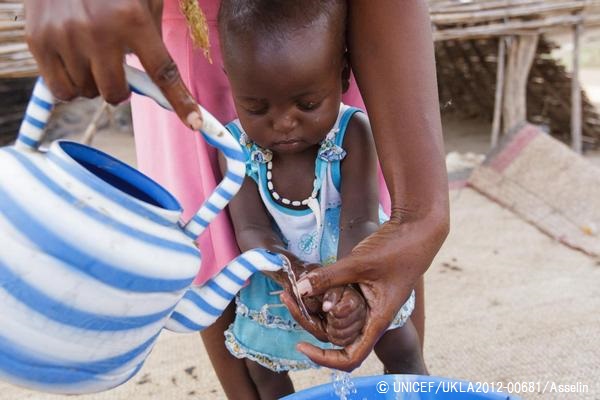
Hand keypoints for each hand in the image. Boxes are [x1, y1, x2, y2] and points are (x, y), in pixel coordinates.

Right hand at [24, 0, 201, 128]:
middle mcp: (99, 31)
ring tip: (89, 56)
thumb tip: (157, 79)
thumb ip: (152, 35)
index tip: (194, 122)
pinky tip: (72, 63)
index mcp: (133, 20)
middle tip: (115, 69)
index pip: (163, 72)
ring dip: (92, 82)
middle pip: (115, 93)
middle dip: (119, 89)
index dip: (180, 101)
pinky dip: (68, 85)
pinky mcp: (39, 41)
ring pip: (86, 92)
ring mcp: (66, 37)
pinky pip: (60, 90)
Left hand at [284, 217, 447, 370]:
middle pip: (338, 336)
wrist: (416, 229)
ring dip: (316, 307)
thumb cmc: (397, 249)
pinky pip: (342, 300)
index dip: (324, 359)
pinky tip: (311, 280)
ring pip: (338, 317)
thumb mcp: (359, 262)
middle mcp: (372, 316)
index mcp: (377, 320)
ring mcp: (369, 303)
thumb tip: (298, 289)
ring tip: (295, 292)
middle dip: (311, 322)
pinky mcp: (365, 289)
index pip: (351, 357)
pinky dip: (325, 294)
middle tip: (290, 300)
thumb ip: (329, 277)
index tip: (301, 345)